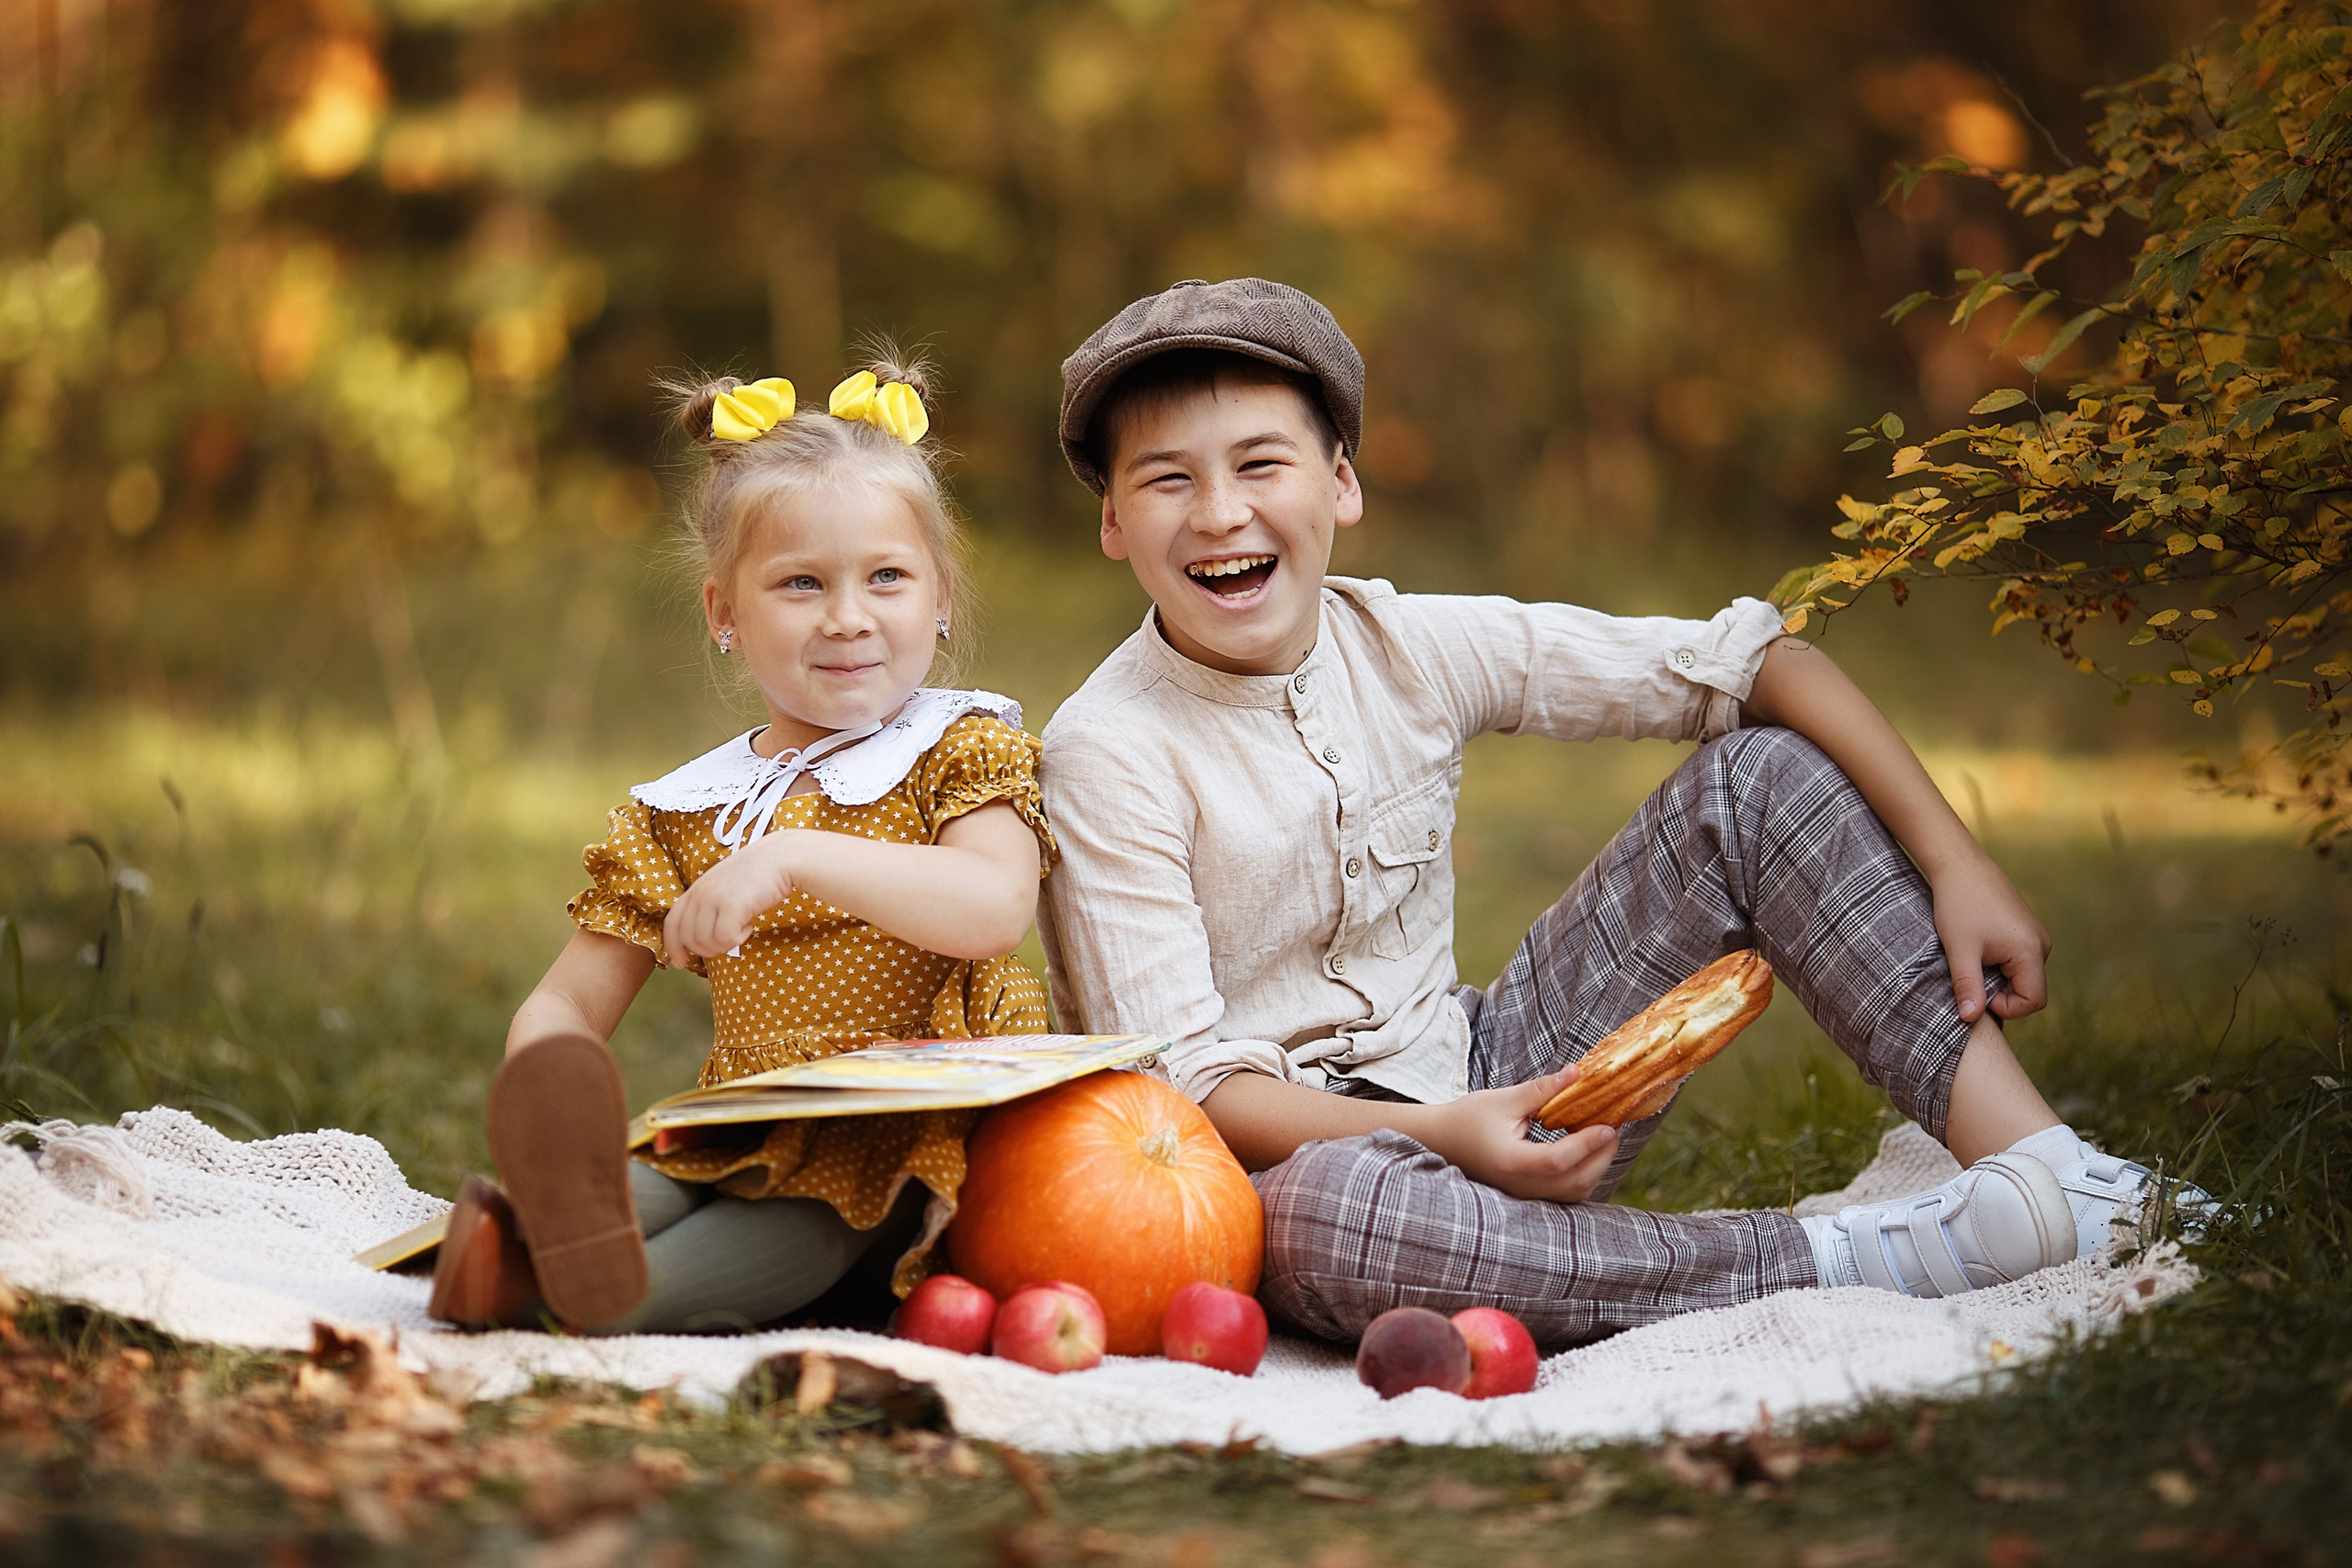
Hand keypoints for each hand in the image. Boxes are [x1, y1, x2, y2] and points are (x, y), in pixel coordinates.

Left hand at [663, 832, 798, 962]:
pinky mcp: (731, 905)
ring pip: (705, 942)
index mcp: (696, 888)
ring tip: (741, 930)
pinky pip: (725, 938)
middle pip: (688, 938)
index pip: (672, 922)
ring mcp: (714, 898)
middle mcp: (700, 892)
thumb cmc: (759, 874)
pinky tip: (750, 926)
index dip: (673, 946)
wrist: (782, 857)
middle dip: (707, 949)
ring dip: (725, 945)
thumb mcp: (725, 885)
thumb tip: (701, 935)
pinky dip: (739, 939)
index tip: (680, 963)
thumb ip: (709, 904)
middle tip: (728, 942)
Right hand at [1420, 1068, 1621, 1202]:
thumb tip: (1576, 1073)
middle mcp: (1520, 1185)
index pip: (1558, 1160)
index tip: (1608, 1125)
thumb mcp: (1504, 1099)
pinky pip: (1565, 1192)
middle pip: (1575, 1182)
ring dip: (1596, 1167)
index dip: (1587, 1144)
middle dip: (1601, 1156)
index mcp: (1512, 1162)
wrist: (1442, 1142)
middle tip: (1613, 1127)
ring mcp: (1525, 1194)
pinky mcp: (1528, 1193)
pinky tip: (1586, 1150)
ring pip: (1574, 1192)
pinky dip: (1583, 1174)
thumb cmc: (1468, 1118)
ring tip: (1603, 1137)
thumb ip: (1542, 1090)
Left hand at [1930, 852, 2050, 1021]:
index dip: (2006, 1008)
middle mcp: (2041, 944)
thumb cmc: (1959, 906)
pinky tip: (1975, 948)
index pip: (2033, 1001)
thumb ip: (1968, 986)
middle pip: (2029, 989)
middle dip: (2000, 993)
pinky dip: (1998, 963)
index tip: (1976, 994)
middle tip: (1968, 977)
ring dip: (1997, 977)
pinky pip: (2018, 958)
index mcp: (2031, 951)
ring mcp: (2035, 935)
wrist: (1959, 865)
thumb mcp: (1960, 950)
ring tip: (1970, 959)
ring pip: (2021, 974)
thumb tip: (1971, 1019)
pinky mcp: (2024, 928)